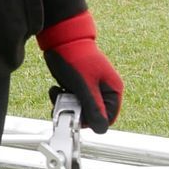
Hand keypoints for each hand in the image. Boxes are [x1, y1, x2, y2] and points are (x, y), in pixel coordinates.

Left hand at [39, 11, 123, 131]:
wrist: (61, 40)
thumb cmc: (76, 59)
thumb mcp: (85, 87)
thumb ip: (93, 108)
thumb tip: (101, 128)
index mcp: (113, 90)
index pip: (108, 118)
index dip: (93, 121)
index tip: (78, 117)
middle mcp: (103, 90)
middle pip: (92, 114)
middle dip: (77, 112)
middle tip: (64, 105)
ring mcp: (90, 88)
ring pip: (79, 108)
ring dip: (66, 105)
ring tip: (58, 94)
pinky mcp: (77, 85)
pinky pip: (71, 100)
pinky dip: (62, 97)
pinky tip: (56, 88)